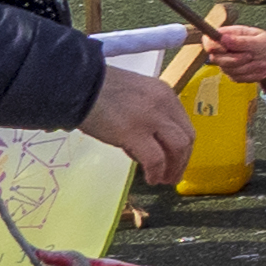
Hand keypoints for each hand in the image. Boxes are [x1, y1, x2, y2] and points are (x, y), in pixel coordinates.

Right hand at [85, 62, 197, 190]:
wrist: (79, 86)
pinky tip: (151, 178)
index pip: (183, 124)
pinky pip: (155, 158)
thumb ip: (147, 115)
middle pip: (186, 137)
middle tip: (173, 175)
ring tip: (164, 180)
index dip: (183, 146)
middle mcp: (164, 104)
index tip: (177, 159)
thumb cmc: (99, 91)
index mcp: (165, 94)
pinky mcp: (134, 133)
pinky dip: (156, 172)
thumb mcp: (134, 96)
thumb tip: (147, 144)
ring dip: (173, 168)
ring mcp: (151, 118)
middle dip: (182, 160)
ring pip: (178, 148)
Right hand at [195, 21, 265, 89]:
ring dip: (248, 68)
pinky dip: (251, 76)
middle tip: (252, 56)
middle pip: (216, 58)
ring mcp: (230, 62)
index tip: (225, 50)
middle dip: (235, 60)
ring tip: (264, 64)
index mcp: (232, 34)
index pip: (209, 40)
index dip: (213, 46)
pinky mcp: (235, 74)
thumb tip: (222, 38)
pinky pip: (236, 78)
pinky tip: (264, 72)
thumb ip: (241, 41)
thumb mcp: (260, 42)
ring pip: (227, 70)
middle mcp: (227, 48)